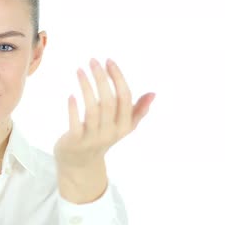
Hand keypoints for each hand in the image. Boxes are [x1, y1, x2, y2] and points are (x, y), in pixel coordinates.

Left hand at [54, 58, 154, 184]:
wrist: (80, 163)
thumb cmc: (102, 137)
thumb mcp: (122, 126)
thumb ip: (137, 111)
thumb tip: (153, 94)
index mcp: (125, 125)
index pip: (125, 98)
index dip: (118, 78)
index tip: (108, 61)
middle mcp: (111, 132)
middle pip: (109, 101)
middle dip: (101, 78)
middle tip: (93, 61)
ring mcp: (93, 137)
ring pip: (92, 110)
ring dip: (86, 87)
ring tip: (80, 71)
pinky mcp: (75, 141)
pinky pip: (75, 123)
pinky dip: (73, 109)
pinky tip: (71, 95)